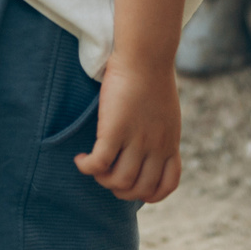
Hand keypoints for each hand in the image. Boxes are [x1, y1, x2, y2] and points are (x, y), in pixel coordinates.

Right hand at [74, 55, 182, 203]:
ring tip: (93, 166)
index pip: (167, 186)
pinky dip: (86, 167)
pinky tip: (80, 159)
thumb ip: (161, 132)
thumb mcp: (167, 112)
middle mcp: (155, 147)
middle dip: (121, 191)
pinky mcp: (115, 130)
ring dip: (102, 180)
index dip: (149, 195)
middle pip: (140, 189)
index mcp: (170, 143)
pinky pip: (98, 164)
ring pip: (119, 182)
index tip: (133, 186)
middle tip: (107, 175)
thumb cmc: (153, 76)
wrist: (145, 55)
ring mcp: (136, 140)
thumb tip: (148, 143)